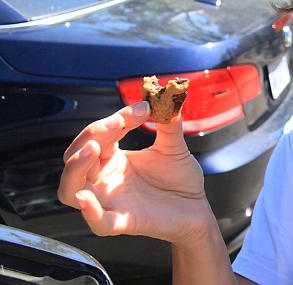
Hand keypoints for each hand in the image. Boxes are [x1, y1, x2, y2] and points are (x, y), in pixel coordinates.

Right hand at [58, 101, 212, 245]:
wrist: (197, 207)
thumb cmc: (180, 179)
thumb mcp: (173, 146)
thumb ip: (168, 122)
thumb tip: (166, 95)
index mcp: (112, 160)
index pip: (98, 135)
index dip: (116, 118)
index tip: (144, 107)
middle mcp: (104, 180)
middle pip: (76, 157)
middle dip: (92, 135)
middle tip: (117, 122)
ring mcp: (110, 202)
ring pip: (71, 190)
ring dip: (76, 167)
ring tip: (93, 147)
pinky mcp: (123, 222)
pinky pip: (98, 222)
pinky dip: (90, 211)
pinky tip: (86, 197)